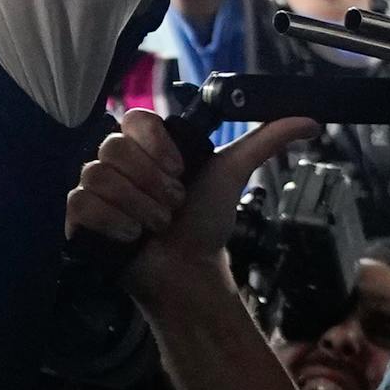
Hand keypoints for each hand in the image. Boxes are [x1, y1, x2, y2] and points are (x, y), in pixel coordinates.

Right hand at [68, 109, 317, 305]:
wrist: (189, 271)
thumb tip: (310, 119)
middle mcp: (114, 162)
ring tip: (154, 226)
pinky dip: (114, 222)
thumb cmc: (205, 224)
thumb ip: (264, 141)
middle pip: (114, 149)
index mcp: (143, 146)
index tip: (181, 173)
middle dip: (153, 186)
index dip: (157, 147)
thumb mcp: (232, 176)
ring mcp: (94, 188)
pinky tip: (131, 237)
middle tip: (172, 206)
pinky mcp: (79, 216)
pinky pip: (82, 203)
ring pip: (99, 176)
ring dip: (138, 208)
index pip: (134, 118)